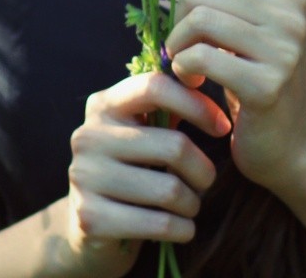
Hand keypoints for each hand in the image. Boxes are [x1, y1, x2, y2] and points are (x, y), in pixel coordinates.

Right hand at [60, 70, 232, 277]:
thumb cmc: (132, 171)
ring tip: (190, 206)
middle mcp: (88, 136)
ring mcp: (84, 177)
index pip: (155, 87)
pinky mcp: (90, 219)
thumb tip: (204, 76)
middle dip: (203, 170)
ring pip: (170, 190)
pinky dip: (183, 229)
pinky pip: (159, 224)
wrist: (91, 230)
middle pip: (174, 146)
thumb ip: (167, 106)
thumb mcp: (143, 132)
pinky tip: (183, 228)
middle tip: (206, 182)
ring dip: (193, 203)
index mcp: (103, 105)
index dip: (197, 104)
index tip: (221, 127)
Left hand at [127, 0, 305, 197]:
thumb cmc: (258, 80)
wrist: (294, 145)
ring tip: (185, 66)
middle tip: (181, 47)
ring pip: (199, 20)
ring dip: (178, 46)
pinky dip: (184, 69)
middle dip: (176, 20)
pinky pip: (200, 58)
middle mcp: (291, 12)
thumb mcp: (245, 28)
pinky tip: (192, 85)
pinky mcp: (267, 84)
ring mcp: (284, 48)